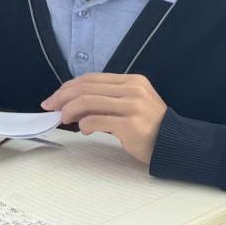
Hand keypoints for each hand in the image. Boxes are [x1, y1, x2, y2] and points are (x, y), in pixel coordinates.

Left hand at [41, 73, 167, 164]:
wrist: (175, 145)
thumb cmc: (150, 128)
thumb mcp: (132, 104)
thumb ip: (107, 100)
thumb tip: (72, 104)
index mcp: (132, 81)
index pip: (92, 79)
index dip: (69, 86)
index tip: (55, 97)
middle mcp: (132, 90)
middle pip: (87, 88)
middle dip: (63, 97)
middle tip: (50, 107)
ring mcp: (132, 106)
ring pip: (88, 101)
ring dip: (69, 110)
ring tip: (63, 118)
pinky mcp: (130, 124)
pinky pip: (96, 120)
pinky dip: (84, 124)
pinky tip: (83, 130)